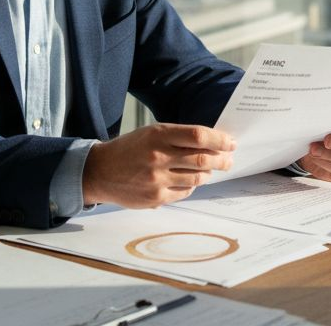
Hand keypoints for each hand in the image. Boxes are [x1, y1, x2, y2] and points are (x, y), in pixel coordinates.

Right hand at [82, 123, 235, 207]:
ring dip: (208, 174)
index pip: (198, 136)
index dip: (219, 140)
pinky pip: (185, 192)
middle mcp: (158, 156)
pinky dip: (192, 186)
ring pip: (196, 178)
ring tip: (210, 170)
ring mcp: (157, 179)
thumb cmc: (130, 149)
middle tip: (229, 160)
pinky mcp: (156, 197)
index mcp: (158, 135)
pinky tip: (190, 181)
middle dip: (221, 160)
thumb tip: (211, 143)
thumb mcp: (151, 134)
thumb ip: (178, 137)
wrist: (100, 171)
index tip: (230, 143)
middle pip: (202, 159)